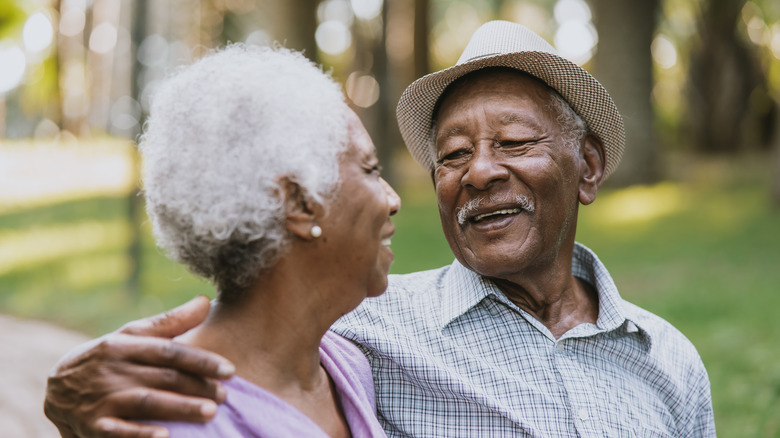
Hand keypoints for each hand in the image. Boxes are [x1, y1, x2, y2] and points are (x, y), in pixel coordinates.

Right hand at [43, 296, 234, 437]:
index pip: (169, 351)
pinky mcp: (93, 425)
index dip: (201, 361)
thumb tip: (206, 301)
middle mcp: (115, 370)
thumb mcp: (132, 335)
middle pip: (164, 378)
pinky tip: (165, 437)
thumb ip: (170, 322)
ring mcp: (103, 398)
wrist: (56, 387)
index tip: (230, 370)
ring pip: (147, 402)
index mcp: (126, 346)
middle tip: (226, 396)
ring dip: (179, 408)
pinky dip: (140, 435)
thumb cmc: (108, 357)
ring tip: (209, 413)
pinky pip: (117, 431)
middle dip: (198, 387)